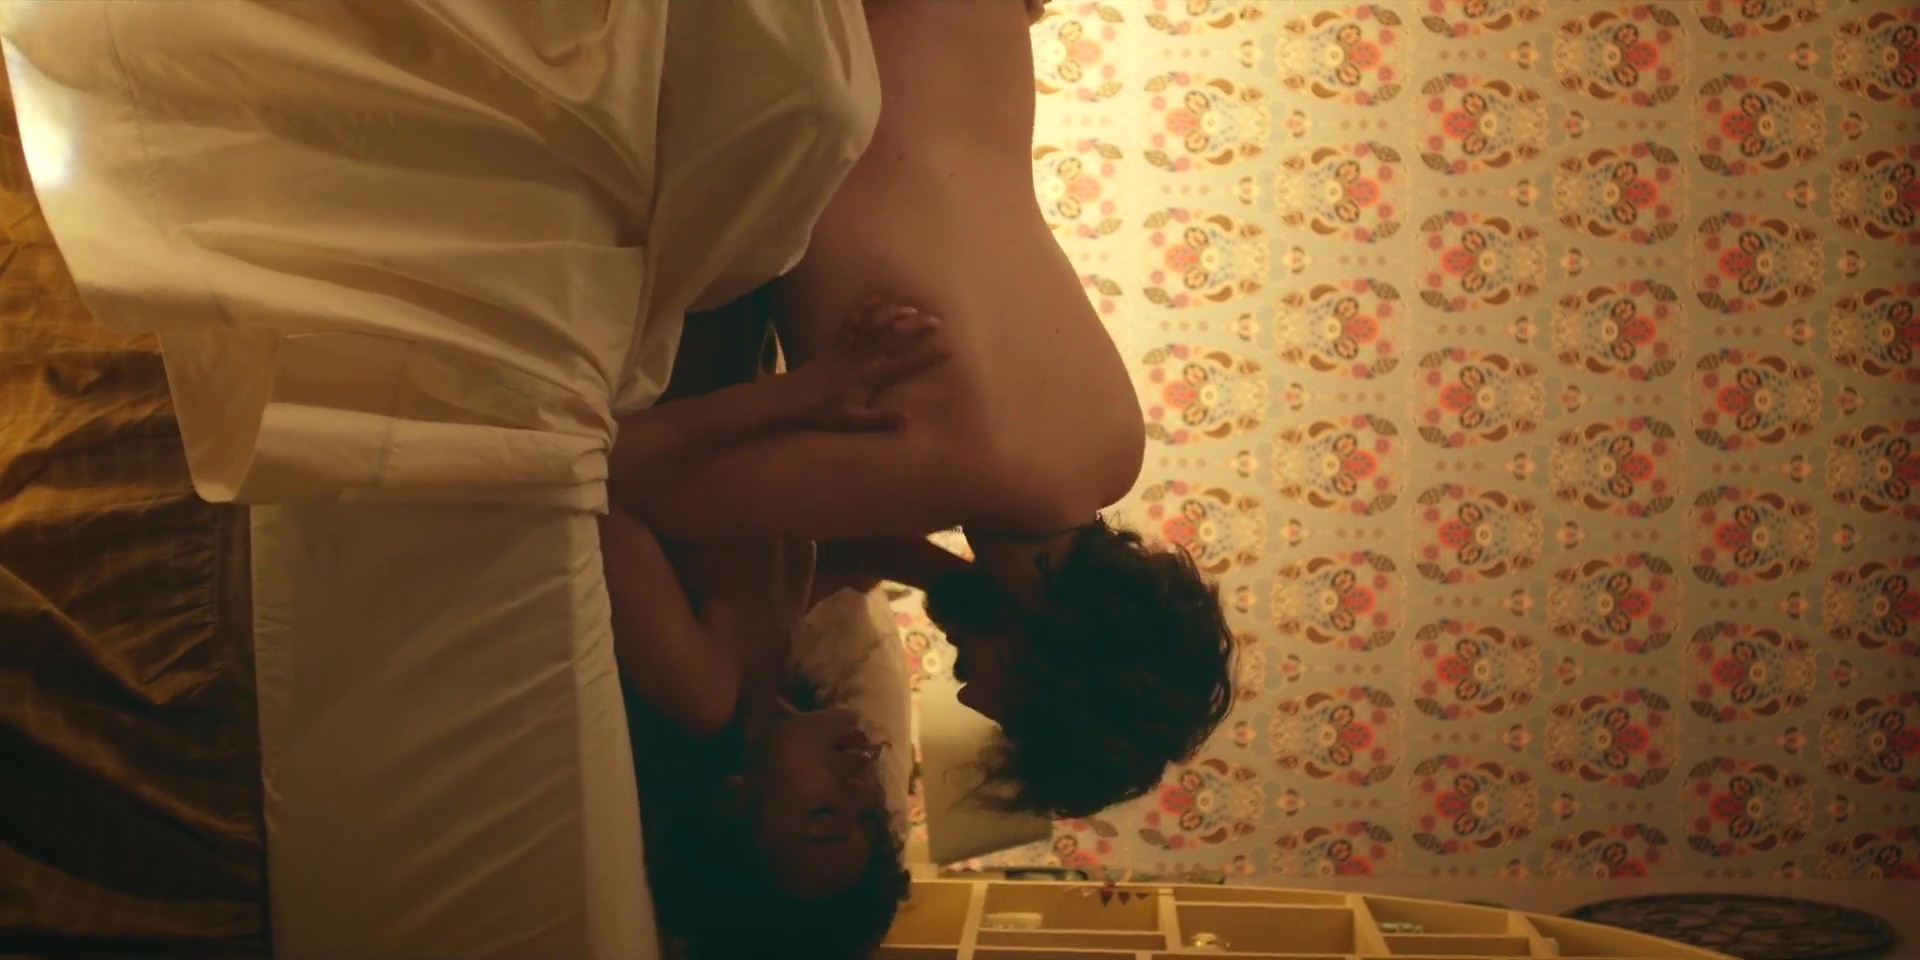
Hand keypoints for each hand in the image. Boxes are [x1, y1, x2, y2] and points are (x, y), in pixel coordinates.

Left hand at [788, 294, 948, 430]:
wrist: (791, 397)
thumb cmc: (822, 412)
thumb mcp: (852, 421)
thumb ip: (880, 419)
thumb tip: (908, 420)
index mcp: (868, 377)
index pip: (904, 366)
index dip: (927, 358)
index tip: (948, 350)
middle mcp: (860, 357)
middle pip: (893, 338)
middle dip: (917, 328)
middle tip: (937, 321)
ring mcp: (847, 346)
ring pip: (874, 325)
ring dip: (894, 314)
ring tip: (914, 308)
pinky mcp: (835, 341)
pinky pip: (851, 319)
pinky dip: (864, 307)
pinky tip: (877, 297)